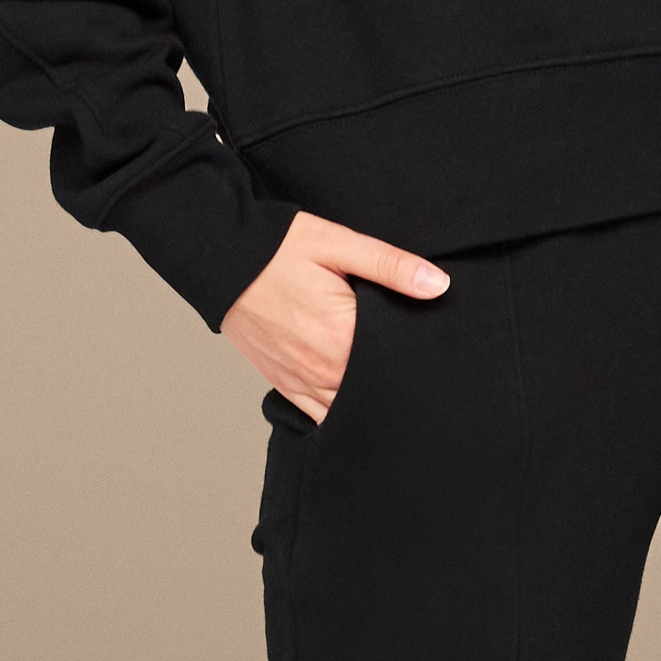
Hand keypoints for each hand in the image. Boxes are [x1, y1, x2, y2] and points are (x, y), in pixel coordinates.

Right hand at [220, 212, 449, 420]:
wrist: (221, 258)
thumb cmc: (278, 248)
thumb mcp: (338, 244)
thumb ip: (391, 266)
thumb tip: (439, 285)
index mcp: (342, 336)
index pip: (395, 366)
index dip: (418, 363)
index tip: (435, 357)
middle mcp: (321, 368)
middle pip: (375, 392)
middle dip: (398, 386)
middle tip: (422, 376)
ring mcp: (300, 380)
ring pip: (348, 410)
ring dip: (369, 404)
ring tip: (395, 394)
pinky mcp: (283, 383)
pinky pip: (318, 415)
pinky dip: (339, 416)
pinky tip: (358, 408)